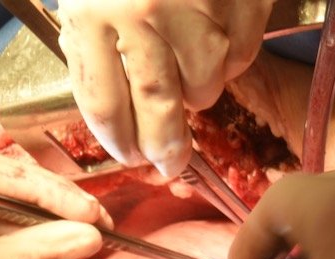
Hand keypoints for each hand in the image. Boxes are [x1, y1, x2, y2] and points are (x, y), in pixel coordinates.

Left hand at [57, 0, 276, 176]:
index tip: (130, 155)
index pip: (103, 104)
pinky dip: (229, 62)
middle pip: (158, 107)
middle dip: (165, 148)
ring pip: (205, 86)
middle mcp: (142, 14)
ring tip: (191, 81)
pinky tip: (214, 43)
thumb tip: (117, 118)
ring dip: (199, 94)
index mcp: (94, 13)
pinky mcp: (240, 0)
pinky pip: (239, 56)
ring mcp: (195, 7)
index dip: (118, 142)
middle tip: (170, 166)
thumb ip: (95, 47)